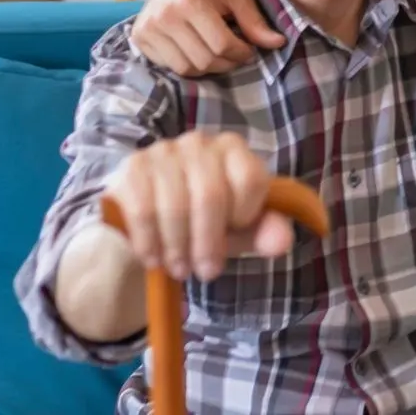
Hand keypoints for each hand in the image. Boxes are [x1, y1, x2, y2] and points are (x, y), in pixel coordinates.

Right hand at [103, 131, 297, 281]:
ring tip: (179, 269)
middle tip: (205, 272)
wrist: (149, 220)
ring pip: (175, 206)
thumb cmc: (204, 222)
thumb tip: (282, 241)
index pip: (250, 179)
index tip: (235, 234)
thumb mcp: (239, 230)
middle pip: (210, 195)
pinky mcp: (133, 167)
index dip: (245, 215)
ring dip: (178, 247)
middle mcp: (199, 142)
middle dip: (208, 242)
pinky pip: (144, 210)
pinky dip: (150, 243)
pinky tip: (153, 258)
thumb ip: (265, 232)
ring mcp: (163, 151)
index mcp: (233, 150)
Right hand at [131, 0, 283, 76]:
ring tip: (217, 52)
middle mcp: (165, 16)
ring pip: (187, 68)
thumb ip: (256, 20)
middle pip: (204, 60)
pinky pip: (170, 67)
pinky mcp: (141, 37)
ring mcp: (149, 28)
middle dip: (227, 62)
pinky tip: (197, 49)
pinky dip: (189, 64)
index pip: (222, 45)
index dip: (241, 52)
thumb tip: (278, 43)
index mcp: (191, 2)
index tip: (248, 48)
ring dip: (208, 67)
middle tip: (235, 52)